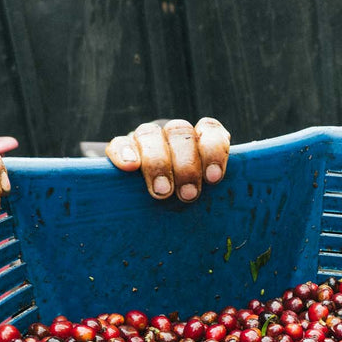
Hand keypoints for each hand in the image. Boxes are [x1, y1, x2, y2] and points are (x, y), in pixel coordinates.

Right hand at [105, 118, 229, 201]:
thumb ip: (208, 190)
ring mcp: (146, 138)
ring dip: (157, 163)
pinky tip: (129, 168)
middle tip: (188, 195)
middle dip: (186, 166)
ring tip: (161, 192)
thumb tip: (222, 210)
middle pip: (180, 133)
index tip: (214, 178)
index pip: (210, 130)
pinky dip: (124, 152)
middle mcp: (173, 135)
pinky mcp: (121, 147)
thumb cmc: (181, 202)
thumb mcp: (198, 196)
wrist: (142, 206)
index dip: (213, 150)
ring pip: (150, 134)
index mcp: (198, 141)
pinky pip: (119, 142)